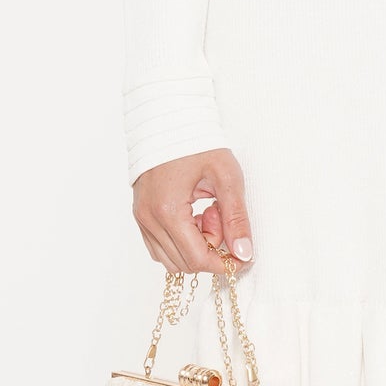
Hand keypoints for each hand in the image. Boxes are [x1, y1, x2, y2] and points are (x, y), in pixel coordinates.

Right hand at [133, 148, 253, 274]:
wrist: (169, 121)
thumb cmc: (198, 144)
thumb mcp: (226, 177)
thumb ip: (236, 218)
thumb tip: (244, 253)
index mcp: (168, 210)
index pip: (197, 259)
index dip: (224, 263)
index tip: (242, 255)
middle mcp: (149, 219)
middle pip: (185, 263)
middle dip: (210, 249)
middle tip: (219, 215)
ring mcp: (141, 218)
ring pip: (170, 260)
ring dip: (194, 247)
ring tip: (206, 214)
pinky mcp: (141, 216)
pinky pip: (159, 247)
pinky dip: (180, 243)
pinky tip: (192, 218)